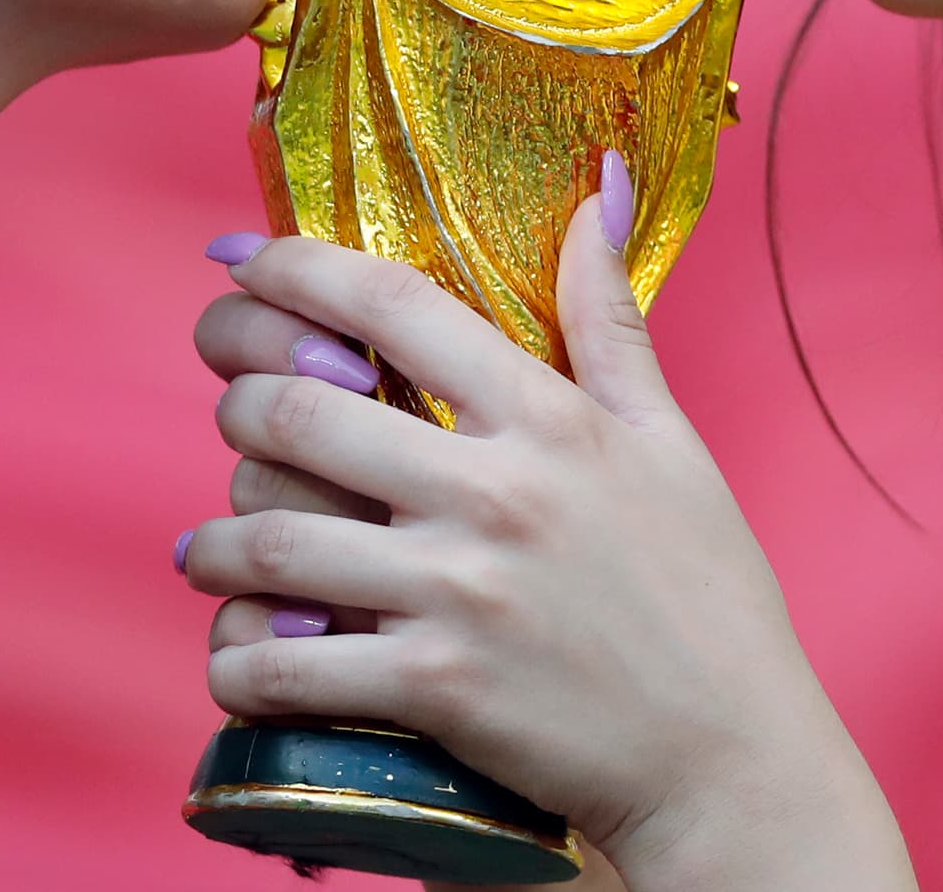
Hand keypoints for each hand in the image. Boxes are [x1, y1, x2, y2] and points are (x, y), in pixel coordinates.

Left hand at [184, 193, 914, 889]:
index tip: (242, 259)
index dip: (298, 268)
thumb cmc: (707, 590)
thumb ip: (610, 316)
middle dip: (236, 400)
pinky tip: (235, 648)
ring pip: (273, 540)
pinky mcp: (436, 689)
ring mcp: (458, 593)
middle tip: (230, 410)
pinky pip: (287, 666)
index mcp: (547, 417)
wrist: (732, 756)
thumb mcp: (671, 438)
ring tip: (211, 544)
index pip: (395, 305)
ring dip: (217, 540)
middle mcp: (492, 492)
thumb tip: (595, 187)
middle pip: (301, 414)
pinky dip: (237, 658)